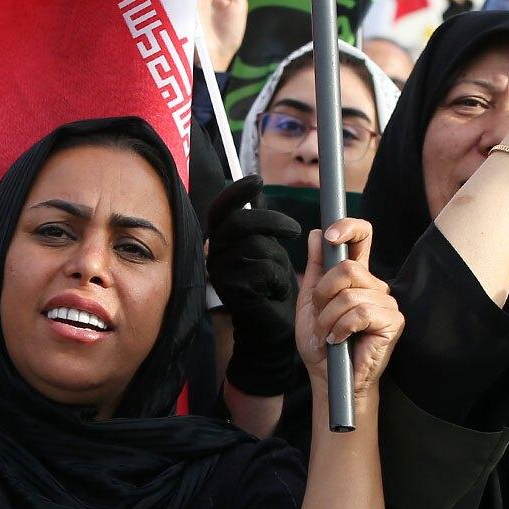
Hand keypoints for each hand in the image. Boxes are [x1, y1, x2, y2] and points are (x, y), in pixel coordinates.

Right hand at [206, 175, 302, 394]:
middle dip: (272, 221)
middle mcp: (213, 255)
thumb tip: (257, 191)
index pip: (219, 208)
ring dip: (278, 259)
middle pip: (240, 222)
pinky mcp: (232, 291)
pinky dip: (278, 279)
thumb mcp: (267, 248)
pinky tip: (275, 291)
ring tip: (280, 276)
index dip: (237, 191)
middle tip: (294, 230)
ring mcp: (220, 274)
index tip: (258, 180)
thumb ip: (260, 225)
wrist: (268, 329)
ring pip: (256, 247)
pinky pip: (262, 270)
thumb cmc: (271, 288)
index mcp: (219, 242)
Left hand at [296, 218, 401, 404]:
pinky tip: (341, 340)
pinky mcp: (393, 321)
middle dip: (323, 294)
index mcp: (356, 276)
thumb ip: (316, 268)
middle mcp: (374, 285)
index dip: (349, 228)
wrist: (328, 376)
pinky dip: (342, 328)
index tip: (331, 236)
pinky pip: (360, 313)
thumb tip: (318, 234)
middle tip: (320, 316)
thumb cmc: (322, 343)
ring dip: (329, 318)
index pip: (362, 237)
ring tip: (330, 334)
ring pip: (349, 294)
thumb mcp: (310, 301)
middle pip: (347, 268)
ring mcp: (386, 302)